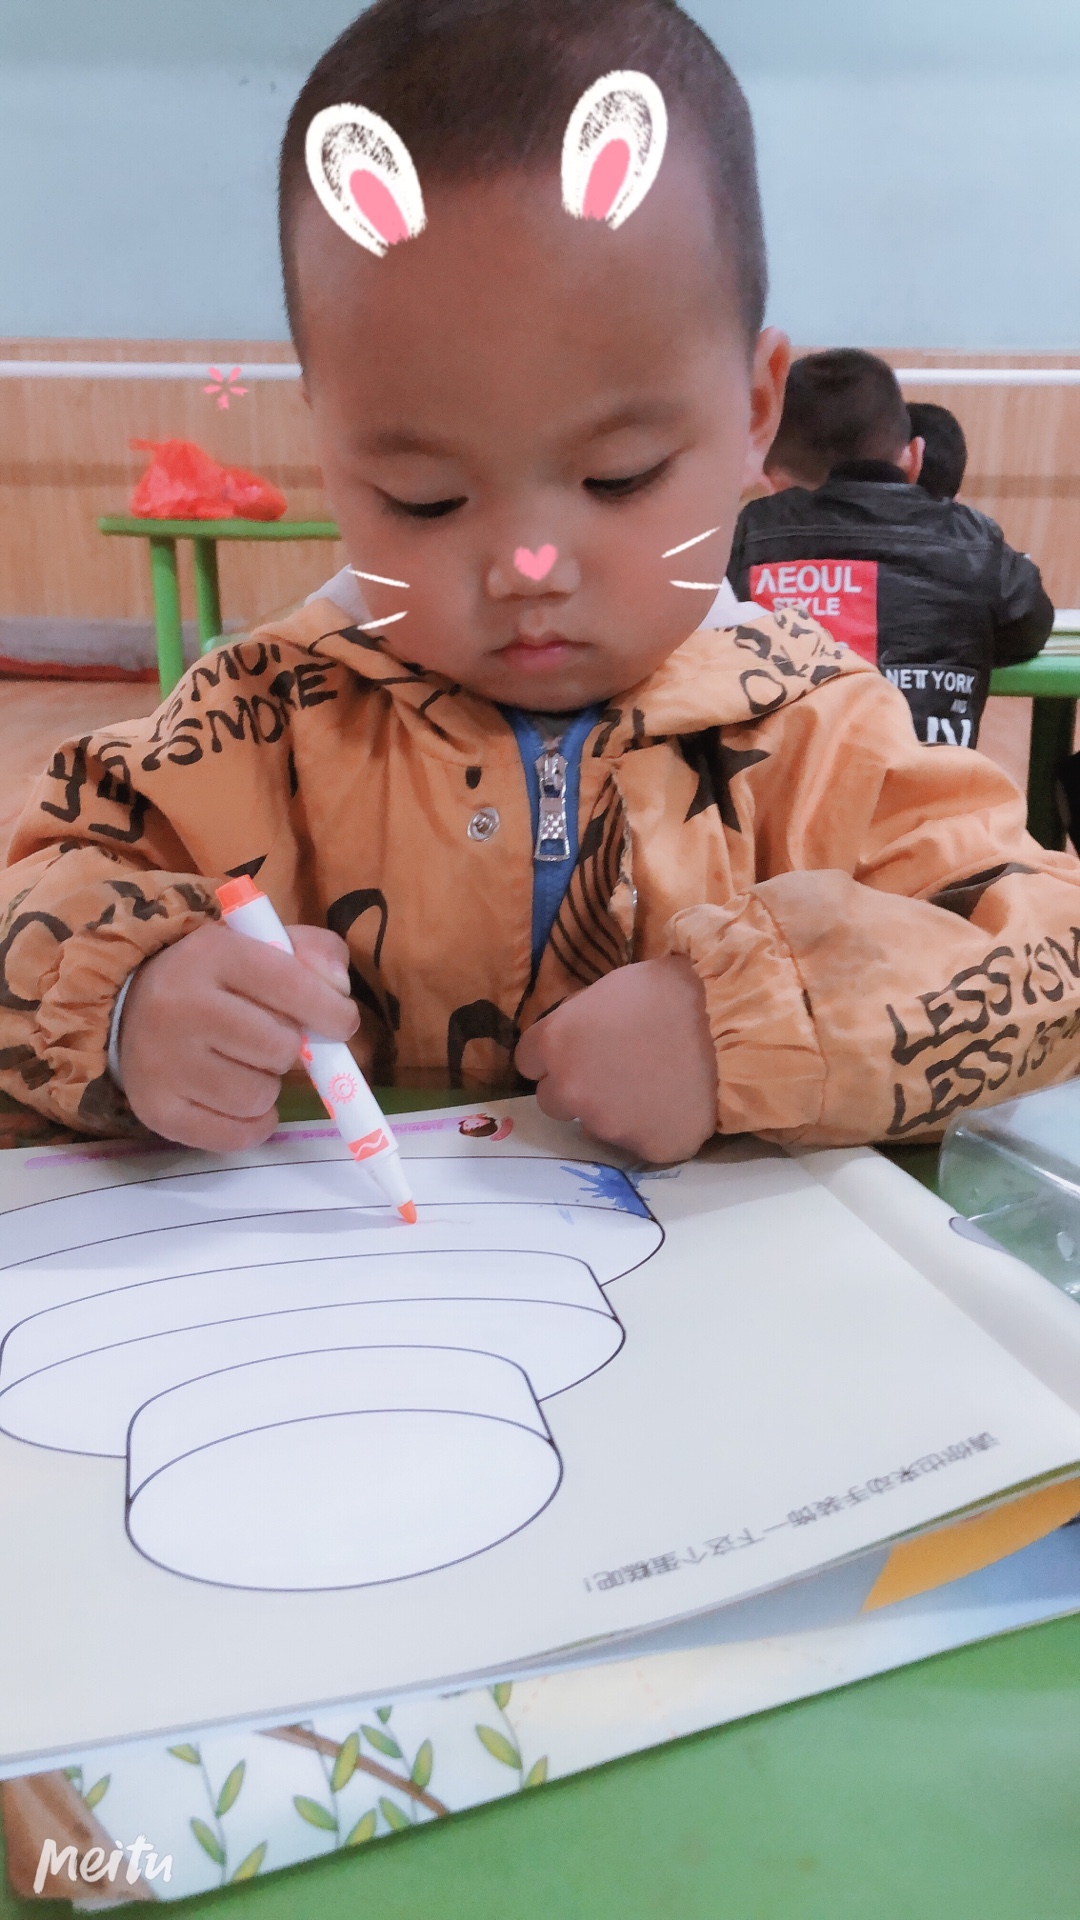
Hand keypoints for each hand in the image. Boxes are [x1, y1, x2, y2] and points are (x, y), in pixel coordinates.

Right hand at [119, 920, 363, 1151]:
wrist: (129, 1008)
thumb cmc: (215, 978)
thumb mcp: (261, 945)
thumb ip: (314, 953)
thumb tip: (339, 992)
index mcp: (211, 953)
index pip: (291, 985)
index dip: (331, 1011)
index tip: (341, 1023)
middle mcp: (180, 1005)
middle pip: (279, 1048)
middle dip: (290, 1049)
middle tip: (272, 1042)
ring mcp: (162, 1062)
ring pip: (259, 1096)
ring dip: (268, 1088)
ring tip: (246, 1067)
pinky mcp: (156, 1110)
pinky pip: (236, 1135)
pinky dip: (252, 1123)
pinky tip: (239, 1101)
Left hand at [515, 956, 716, 1162]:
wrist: (727, 1023)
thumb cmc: (667, 992)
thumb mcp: (609, 988)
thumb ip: (578, 1018)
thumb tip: (574, 1033)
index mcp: (554, 1044)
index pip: (528, 1061)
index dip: (554, 1054)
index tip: (576, 1050)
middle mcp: (569, 1091)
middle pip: (553, 1099)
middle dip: (576, 1087)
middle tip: (614, 1071)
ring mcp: (605, 1126)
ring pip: (595, 1124)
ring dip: (612, 1110)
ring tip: (651, 1086)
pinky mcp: (643, 1150)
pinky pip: (638, 1142)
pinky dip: (650, 1128)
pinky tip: (672, 1105)